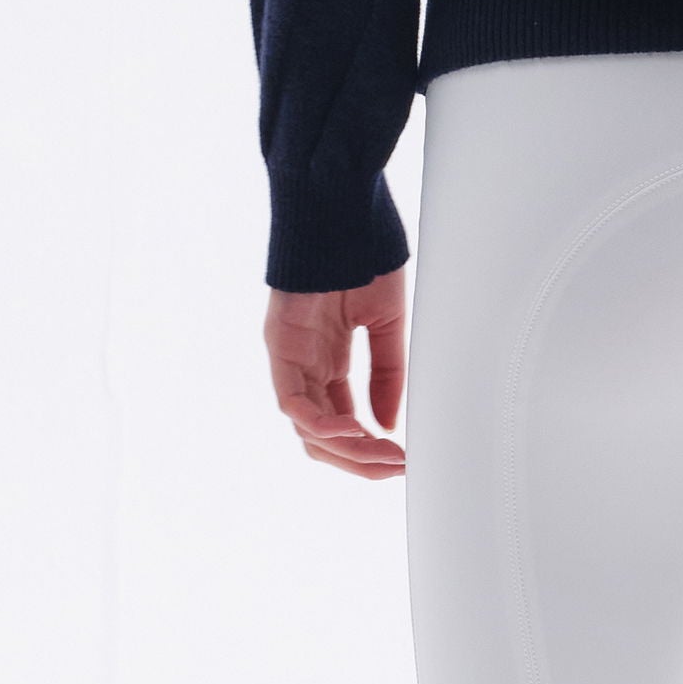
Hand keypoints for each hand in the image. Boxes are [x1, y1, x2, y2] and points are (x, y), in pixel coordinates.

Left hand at [266, 268, 408, 477]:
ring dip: (347, 449)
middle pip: (323, 436)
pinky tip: (355, 430)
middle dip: (359, 460)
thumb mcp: (386, 326)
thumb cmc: (363, 257)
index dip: (371, 447)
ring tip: (382, 457)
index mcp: (330, 361)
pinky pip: (292, 402)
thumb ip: (386, 376)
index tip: (403, 460)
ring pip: (308, 427)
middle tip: (394, 469)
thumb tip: (385, 425)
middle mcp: (306, 366)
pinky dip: (322, 423)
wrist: (343, 214)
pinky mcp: (279, 347)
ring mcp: (290, 359)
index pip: (344, 421)